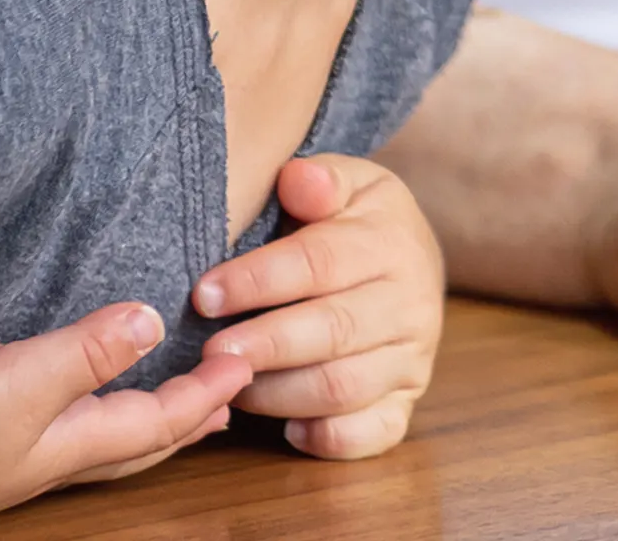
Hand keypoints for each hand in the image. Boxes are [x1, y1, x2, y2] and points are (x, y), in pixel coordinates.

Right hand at [0, 301, 248, 536]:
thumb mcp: (19, 379)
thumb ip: (85, 352)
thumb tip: (155, 324)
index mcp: (69, 445)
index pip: (158, 422)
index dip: (204, 394)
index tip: (245, 365)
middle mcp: (45, 458)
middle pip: (132, 443)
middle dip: (182, 421)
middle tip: (221, 403)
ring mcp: (6, 457)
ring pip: (92, 441)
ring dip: (135, 420)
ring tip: (157, 401)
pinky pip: (48, 428)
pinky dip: (77, 412)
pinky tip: (59, 402)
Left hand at [190, 155, 445, 458]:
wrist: (411, 261)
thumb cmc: (358, 222)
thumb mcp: (348, 183)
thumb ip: (320, 179)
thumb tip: (297, 179)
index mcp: (392, 243)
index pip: (321, 263)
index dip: (259, 280)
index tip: (204, 294)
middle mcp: (411, 305)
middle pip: (334, 331)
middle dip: (266, 344)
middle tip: (210, 355)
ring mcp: (412, 360)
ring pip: (343, 388)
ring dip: (278, 392)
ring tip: (229, 386)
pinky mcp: (405, 403)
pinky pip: (372, 434)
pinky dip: (328, 438)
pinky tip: (287, 428)